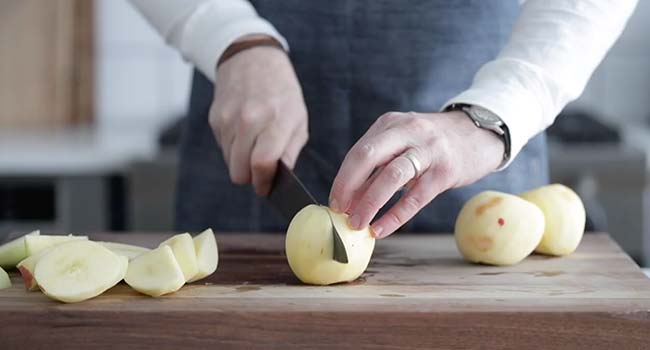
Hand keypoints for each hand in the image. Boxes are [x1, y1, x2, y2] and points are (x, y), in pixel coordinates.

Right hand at [209, 36, 307, 195]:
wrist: (252, 59)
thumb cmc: (281, 93)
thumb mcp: (298, 119)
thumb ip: (290, 151)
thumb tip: (279, 179)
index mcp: (276, 120)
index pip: (263, 163)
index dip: (263, 182)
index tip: (266, 187)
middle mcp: (249, 119)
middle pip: (240, 171)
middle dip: (251, 176)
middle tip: (262, 170)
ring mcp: (229, 119)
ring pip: (230, 163)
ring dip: (241, 162)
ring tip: (254, 144)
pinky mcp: (215, 119)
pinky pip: (223, 149)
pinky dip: (233, 148)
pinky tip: (244, 132)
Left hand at [328, 111, 504, 237]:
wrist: (481, 133)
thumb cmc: (435, 144)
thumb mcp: (405, 142)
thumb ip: (379, 165)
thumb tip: (349, 200)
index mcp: (391, 124)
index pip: (359, 151)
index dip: (343, 179)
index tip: (334, 202)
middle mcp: (408, 131)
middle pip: (368, 156)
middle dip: (348, 186)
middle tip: (339, 212)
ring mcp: (428, 150)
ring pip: (391, 175)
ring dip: (369, 203)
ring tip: (357, 224)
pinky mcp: (445, 171)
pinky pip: (415, 197)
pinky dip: (394, 216)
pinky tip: (381, 229)